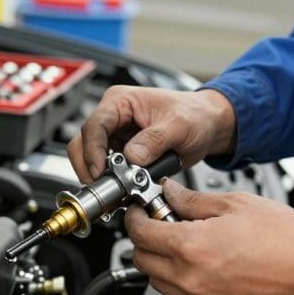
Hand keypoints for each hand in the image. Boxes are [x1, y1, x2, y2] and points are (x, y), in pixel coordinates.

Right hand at [67, 86, 235, 183]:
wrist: (209, 126)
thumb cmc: (195, 114)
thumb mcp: (179, 124)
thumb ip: (155, 139)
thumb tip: (133, 156)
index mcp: (120, 101)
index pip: (94, 126)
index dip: (93, 151)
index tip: (99, 172)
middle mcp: (113, 118)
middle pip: (84, 143)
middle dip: (90, 167)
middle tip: (104, 189)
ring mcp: (116, 137)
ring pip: (92, 160)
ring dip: (101, 178)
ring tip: (116, 192)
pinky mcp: (122, 155)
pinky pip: (108, 171)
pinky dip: (112, 183)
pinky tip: (122, 192)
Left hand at [125, 179, 293, 294]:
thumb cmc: (285, 239)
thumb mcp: (235, 203)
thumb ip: (192, 200)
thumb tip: (169, 193)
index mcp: (191, 248)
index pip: (140, 233)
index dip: (136, 216)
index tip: (142, 209)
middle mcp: (191, 280)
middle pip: (142, 260)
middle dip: (145, 238)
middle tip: (162, 221)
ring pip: (158, 282)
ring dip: (161, 260)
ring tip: (185, 240)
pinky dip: (181, 278)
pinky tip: (202, 259)